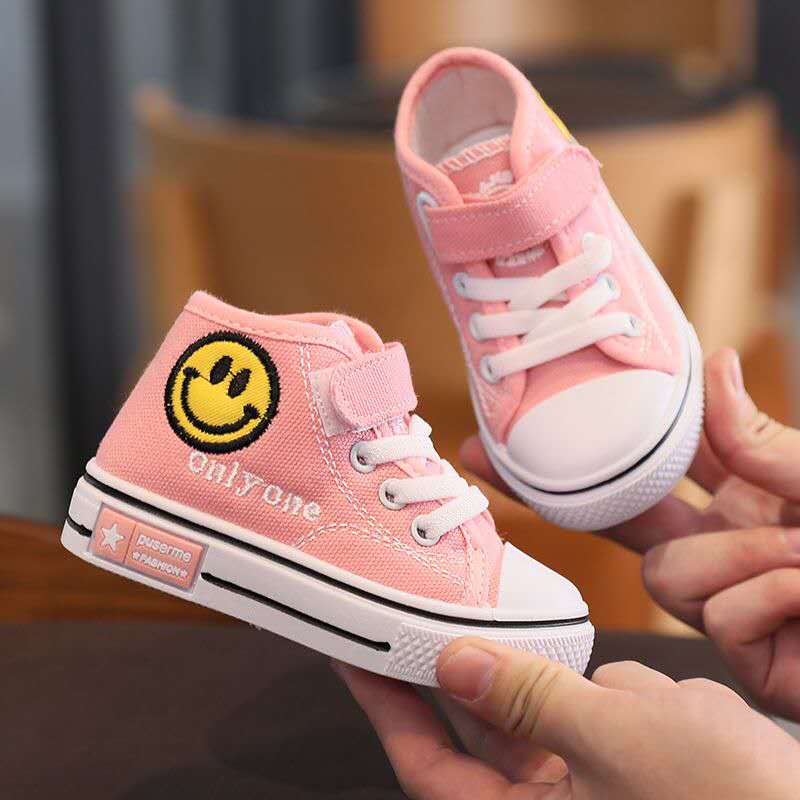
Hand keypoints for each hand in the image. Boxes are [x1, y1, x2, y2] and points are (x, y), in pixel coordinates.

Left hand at [334, 638, 799, 798]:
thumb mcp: (620, 741)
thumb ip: (530, 698)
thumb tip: (454, 660)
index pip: (428, 765)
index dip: (384, 706)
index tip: (351, 651)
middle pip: (469, 734)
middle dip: (440, 671)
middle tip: (400, 608)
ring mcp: (589, 785)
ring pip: (525, 711)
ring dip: (507, 664)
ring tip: (467, 600)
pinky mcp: (624, 760)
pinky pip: (576, 703)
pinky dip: (565, 670)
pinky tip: (557, 631)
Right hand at [462, 348, 799, 719]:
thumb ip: (762, 439)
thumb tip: (714, 365)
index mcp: (746, 491)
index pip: (649, 454)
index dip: (591, 431)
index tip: (526, 412)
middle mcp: (727, 541)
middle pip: (621, 516)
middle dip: (565, 490)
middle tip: (488, 455)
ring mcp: (732, 601)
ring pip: (666, 574)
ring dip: (738, 557)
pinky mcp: (747, 656)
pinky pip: (717, 618)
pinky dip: (767, 601)